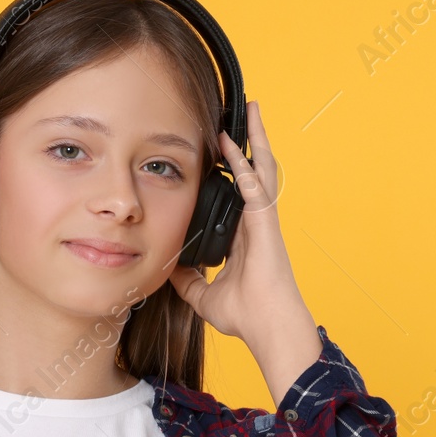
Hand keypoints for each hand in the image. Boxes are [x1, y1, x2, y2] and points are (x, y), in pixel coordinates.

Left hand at [168, 99, 311, 343]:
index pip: (239, 194)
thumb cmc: (246, 315)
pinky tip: (232, 141)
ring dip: (256, 138)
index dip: (233, 171)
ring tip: (252, 109)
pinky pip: (255, 183)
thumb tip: (169, 270)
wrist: (267, 326)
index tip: (221, 150)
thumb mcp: (203, 295)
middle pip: (255, 172)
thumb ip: (188, 281)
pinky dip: (243, 161)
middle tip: (243, 115)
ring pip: (262, 168)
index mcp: (246, 236)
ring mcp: (263, 219)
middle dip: (250, 143)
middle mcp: (257, 222)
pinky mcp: (265, 222)